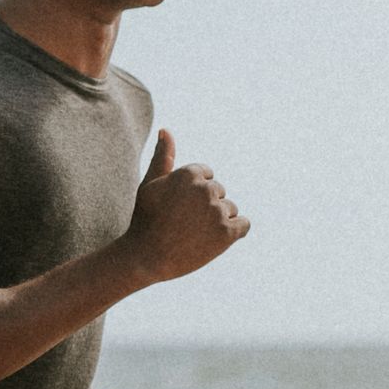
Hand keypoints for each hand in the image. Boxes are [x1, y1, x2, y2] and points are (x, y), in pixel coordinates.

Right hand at [123, 129, 249, 282]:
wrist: (145, 258)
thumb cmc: (145, 220)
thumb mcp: (150, 185)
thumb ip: (163, 157)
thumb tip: (166, 130)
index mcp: (189, 173)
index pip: (208, 176)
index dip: (193, 195)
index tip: (180, 209)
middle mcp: (206, 188)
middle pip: (220, 193)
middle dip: (206, 207)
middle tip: (184, 224)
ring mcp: (218, 211)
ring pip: (230, 209)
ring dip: (218, 221)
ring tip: (194, 234)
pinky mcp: (227, 233)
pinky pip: (244, 225)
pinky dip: (234, 232)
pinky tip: (213, 240)